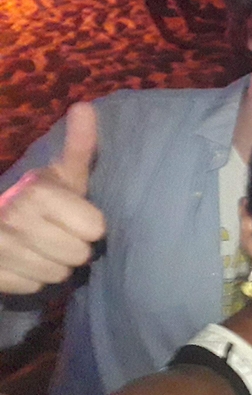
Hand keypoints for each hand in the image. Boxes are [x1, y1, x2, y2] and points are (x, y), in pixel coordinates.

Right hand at [0, 103, 105, 293]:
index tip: (75, 216)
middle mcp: (14, 217)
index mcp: (37, 192)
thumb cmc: (43, 199)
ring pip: (58, 275)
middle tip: (58, 234)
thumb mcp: (63, 174)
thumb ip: (79, 146)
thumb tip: (85, 106)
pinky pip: (33, 288)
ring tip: (41, 247)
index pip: (96, 229)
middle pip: (79, 255)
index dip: (91, 226)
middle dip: (74, 248)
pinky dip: (32, 279)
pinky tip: (24, 261)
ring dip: (55, 265)